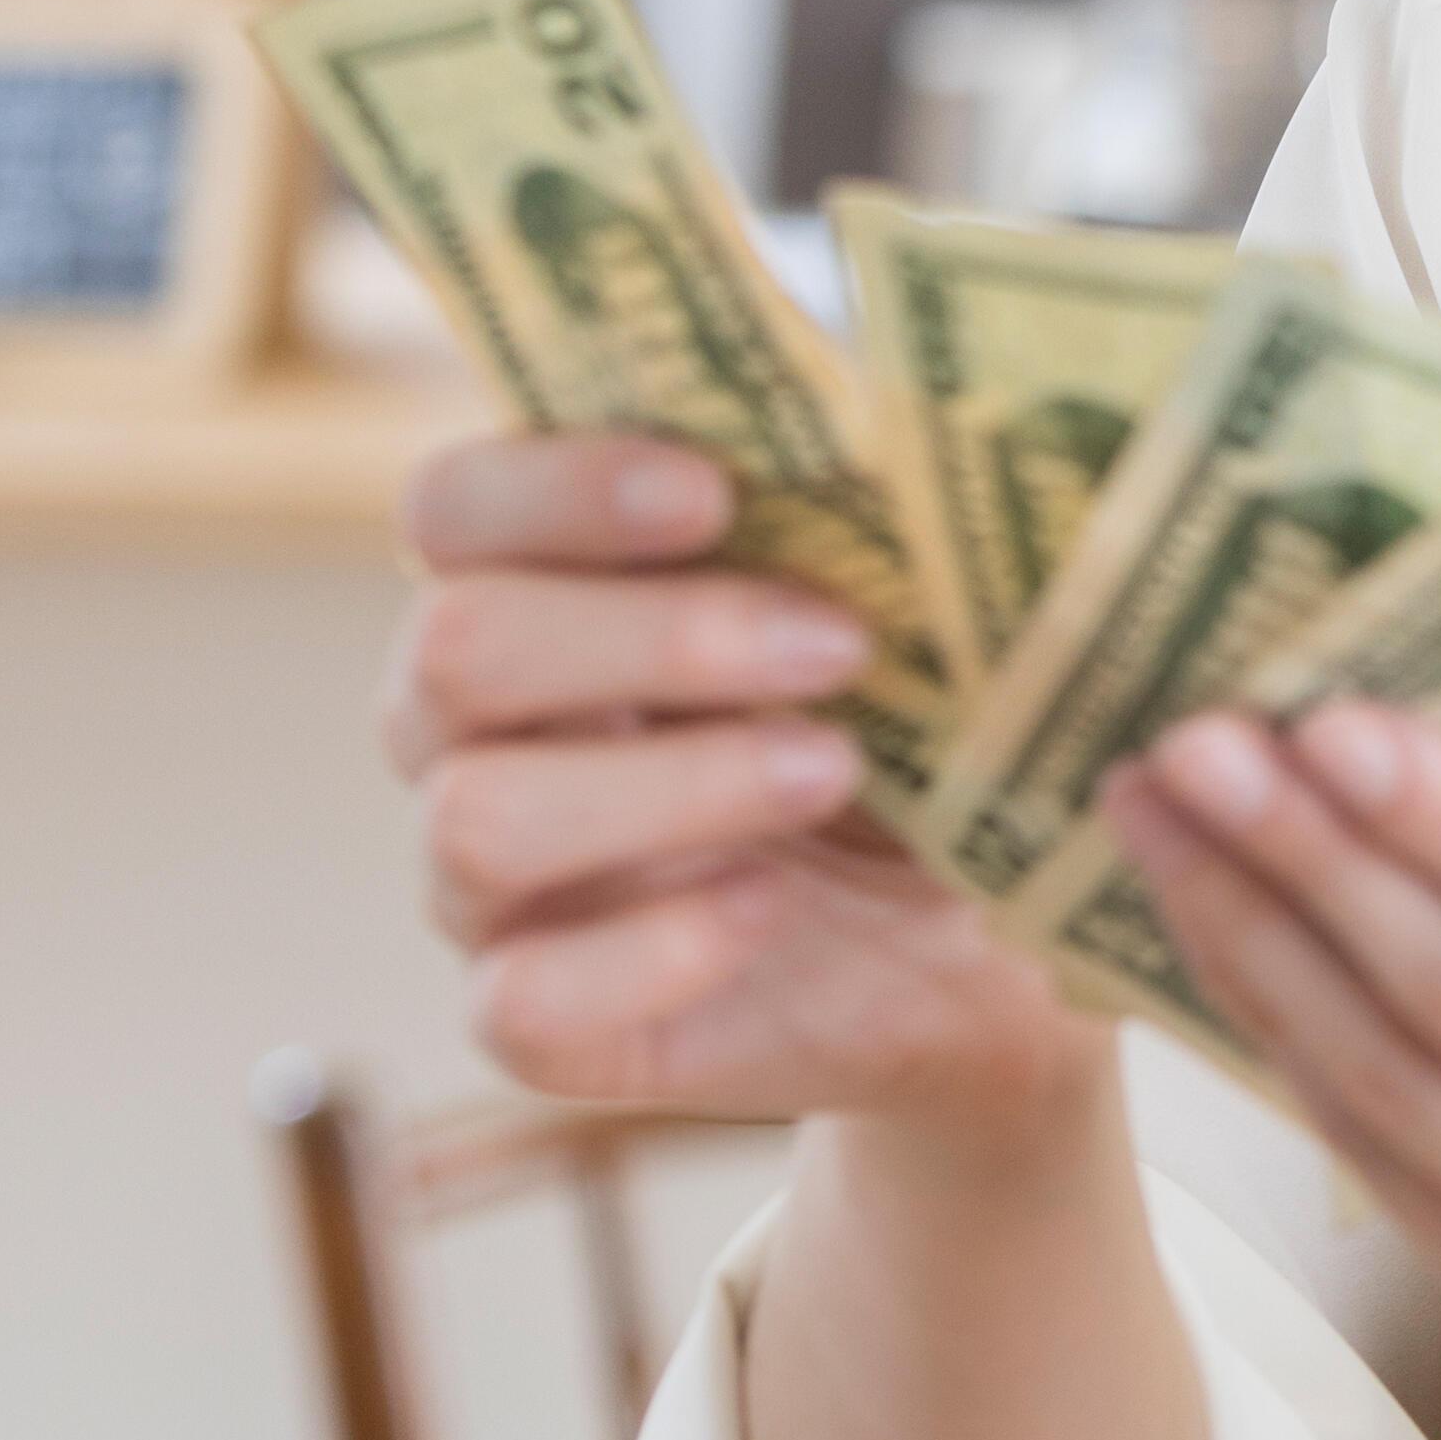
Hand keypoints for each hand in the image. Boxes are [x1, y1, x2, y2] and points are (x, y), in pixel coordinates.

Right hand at [383, 433, 1092, 1132]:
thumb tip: (882, 416)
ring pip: (477, 820)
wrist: (988, 943)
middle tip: (841, 642)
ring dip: (674, 784)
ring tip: (833, 770)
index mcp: (544, 588)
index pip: (453, 507)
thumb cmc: (932, 731)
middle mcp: (474, 732)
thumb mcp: (922, 607)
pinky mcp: (537, 1023)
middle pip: (454, 651)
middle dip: (656, 636)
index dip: (555, 485)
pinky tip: (767, 907)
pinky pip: (519, 1000)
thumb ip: (867, 505)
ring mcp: (487, 886)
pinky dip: (652, 944)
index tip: (716, 493)